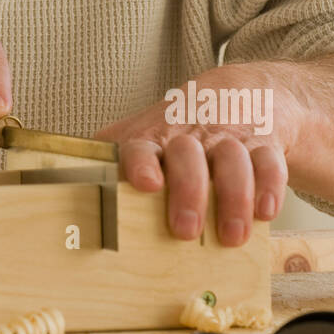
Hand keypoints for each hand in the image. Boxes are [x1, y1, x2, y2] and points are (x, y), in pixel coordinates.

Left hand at [95, 64, 305, 245]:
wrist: (233, 96)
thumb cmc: (175, 132)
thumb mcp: (140, 139)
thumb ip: (108, 160)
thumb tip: (63, 190)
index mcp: (153, 137)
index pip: (141, 144)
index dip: (141, 162)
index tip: (145, 183)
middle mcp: (190, 135)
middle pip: (188, 154)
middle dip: (188, 192)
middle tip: (184, 229)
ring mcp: (228, 138)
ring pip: (233, 160)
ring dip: (233, 199)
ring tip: (231, 236)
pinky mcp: (263, 145)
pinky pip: (270, 161)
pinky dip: (270, 187)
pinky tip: (265, 212)